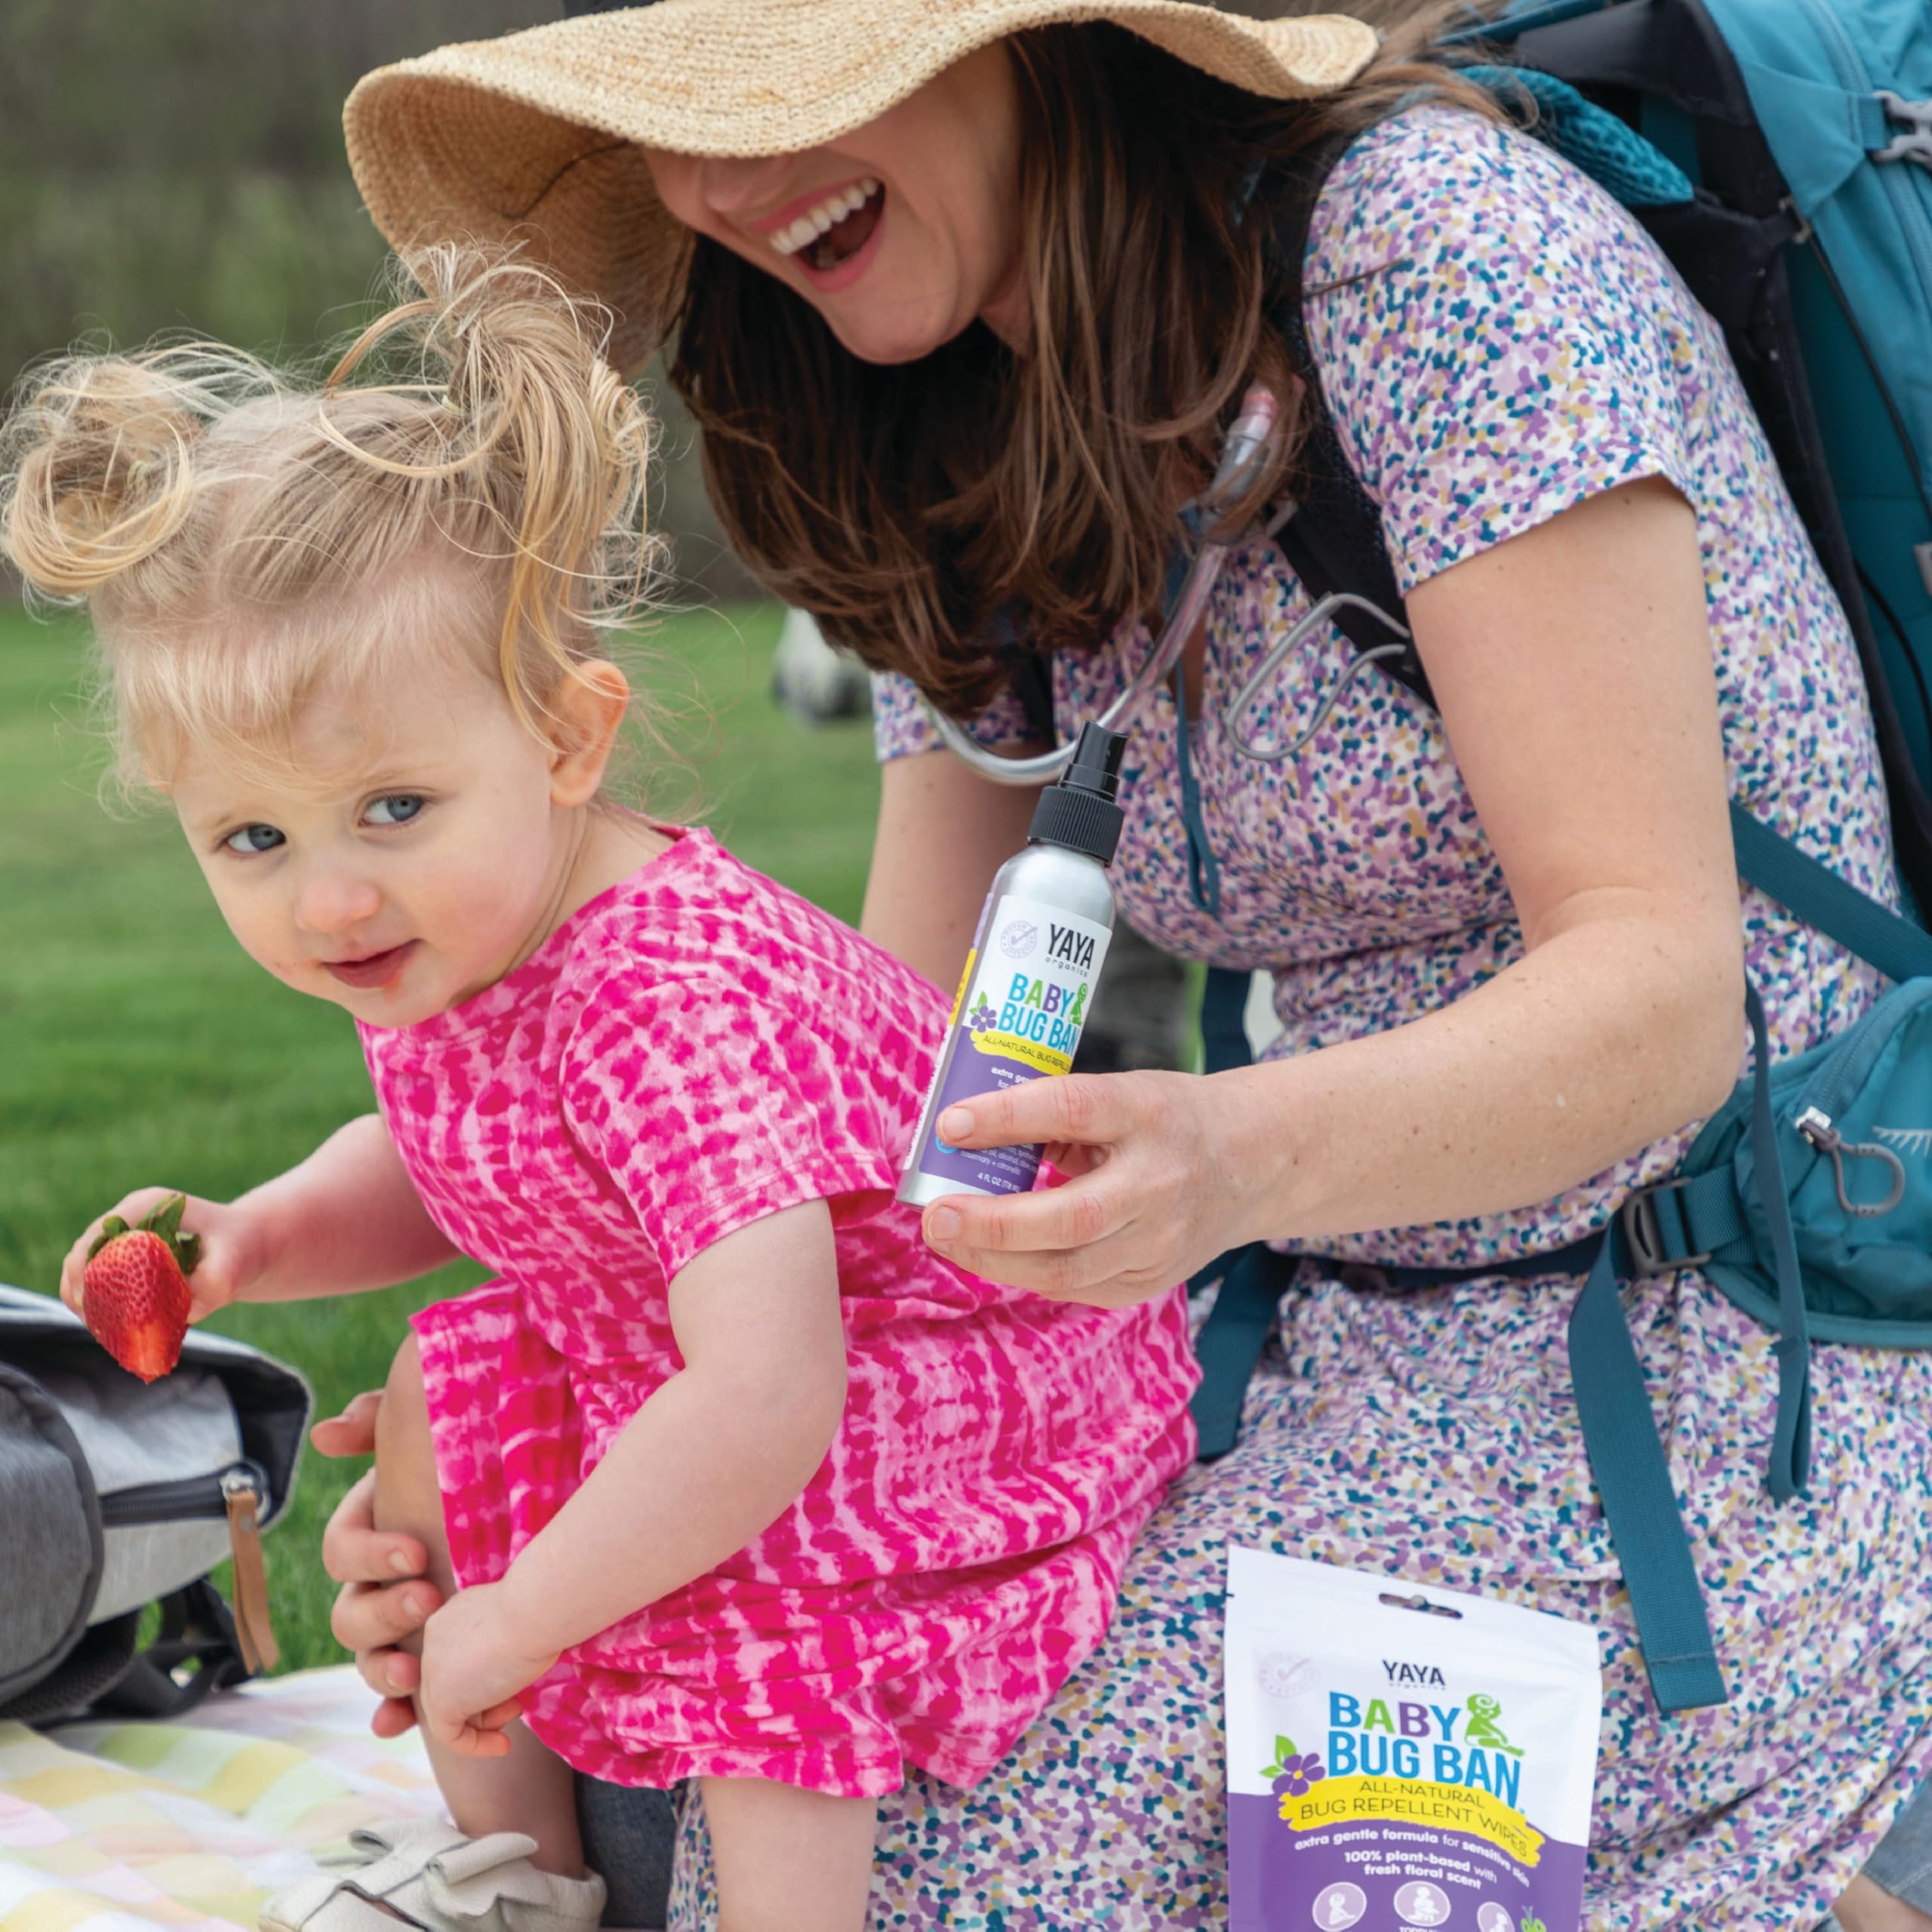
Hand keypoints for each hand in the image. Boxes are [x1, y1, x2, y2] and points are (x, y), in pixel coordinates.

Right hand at [60, 1188, 263, 1323]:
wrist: (249, 1245)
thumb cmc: (242, 1247)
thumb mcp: (237, 1261)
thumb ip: (216, 1283)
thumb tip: (188, 1311)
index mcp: (149, 1206)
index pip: (100, 1231)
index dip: (84, 1264)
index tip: (87, 1300)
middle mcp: (131, 1218)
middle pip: (84, 1251)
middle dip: (80, 1288)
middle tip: (94, 1323)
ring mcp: (126, 1238)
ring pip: (86, 1270)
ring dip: (87, 1299)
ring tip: (104, 1330)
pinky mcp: (127, 1258)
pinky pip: (101, 1282)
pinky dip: (101, 1304)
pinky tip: (115, 1328)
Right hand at [313, 1392, 441, 1737]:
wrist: (529, 1504)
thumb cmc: (474, 1461)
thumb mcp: (435, 1431)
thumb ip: (384, 1418)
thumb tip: (328, 1433)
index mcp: (375, 1530)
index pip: (342, 1549)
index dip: (370, 1554)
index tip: (417, 1552)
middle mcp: (379, 1583)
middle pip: (350, 1614)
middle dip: (383, 1613)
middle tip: (430, 1600)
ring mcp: (401, 1626)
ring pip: (368, 1659)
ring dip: (381, 1671)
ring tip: (414, 1672)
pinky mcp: (433, 1656)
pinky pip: (400, 1697)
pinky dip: (395, 1712)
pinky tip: (400, 1722)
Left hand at [418, 1580, 558, 1757]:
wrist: (536, 1608)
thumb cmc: (542, 1608)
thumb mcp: (518, 1624)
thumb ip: (503, 1642)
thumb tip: (511, 1665)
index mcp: (454, 1615)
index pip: (461, 1656)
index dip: (488, 1675)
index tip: (516, 1681)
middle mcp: (436, 1638)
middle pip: (453, 1682)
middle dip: (487, 1700)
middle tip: (518, 1702)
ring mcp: (433, 1669)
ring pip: (449, 1708)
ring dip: (485, 1720)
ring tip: (516, 1711)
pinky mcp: (441, 1699)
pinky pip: (448, 1734)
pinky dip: (475, 1745)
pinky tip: (502, 1745)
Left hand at [918, 1069, 1265, 1304]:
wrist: (1253, 1162)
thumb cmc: (1166, 1119)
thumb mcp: (1121, 1094)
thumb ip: (1054, 1114)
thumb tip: (965, 1136)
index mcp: (1146, 1113)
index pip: (1072, 1110)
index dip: (1007, 1118)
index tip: (950, 1125)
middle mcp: (1159, 1181)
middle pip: (1071, 1217)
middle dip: (992, 1224)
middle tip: (935, 1216)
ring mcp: (1161, 1240)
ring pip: (1069, 1268)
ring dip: (996, 1259)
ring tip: (948, 1239)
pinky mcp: (1153, 1279)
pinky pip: (1079, 1287)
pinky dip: (1028, 1273)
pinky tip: (993, 1257)